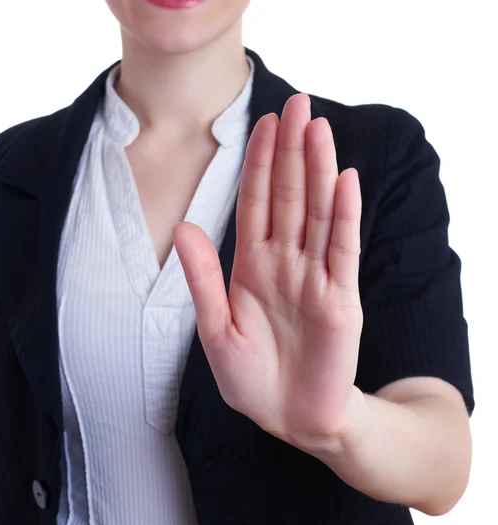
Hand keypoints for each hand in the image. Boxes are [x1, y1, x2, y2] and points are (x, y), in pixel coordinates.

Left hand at [172, 93, 363, 450]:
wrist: (290, 418)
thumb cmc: (253, 379)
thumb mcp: (215, 328)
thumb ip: (202, 277)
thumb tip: (183, 225)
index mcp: (251, 268)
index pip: (255, 204)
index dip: (257, 165)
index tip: (261, 124)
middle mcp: (285, 264)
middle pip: (287, 198)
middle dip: (291, 152)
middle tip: (297, 104)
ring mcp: (315, 279)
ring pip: (315, 214)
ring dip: (318, 171)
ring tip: (318, 128)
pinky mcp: (341, 301)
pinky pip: (342, 252)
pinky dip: (342, 218)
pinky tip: (343, 182)